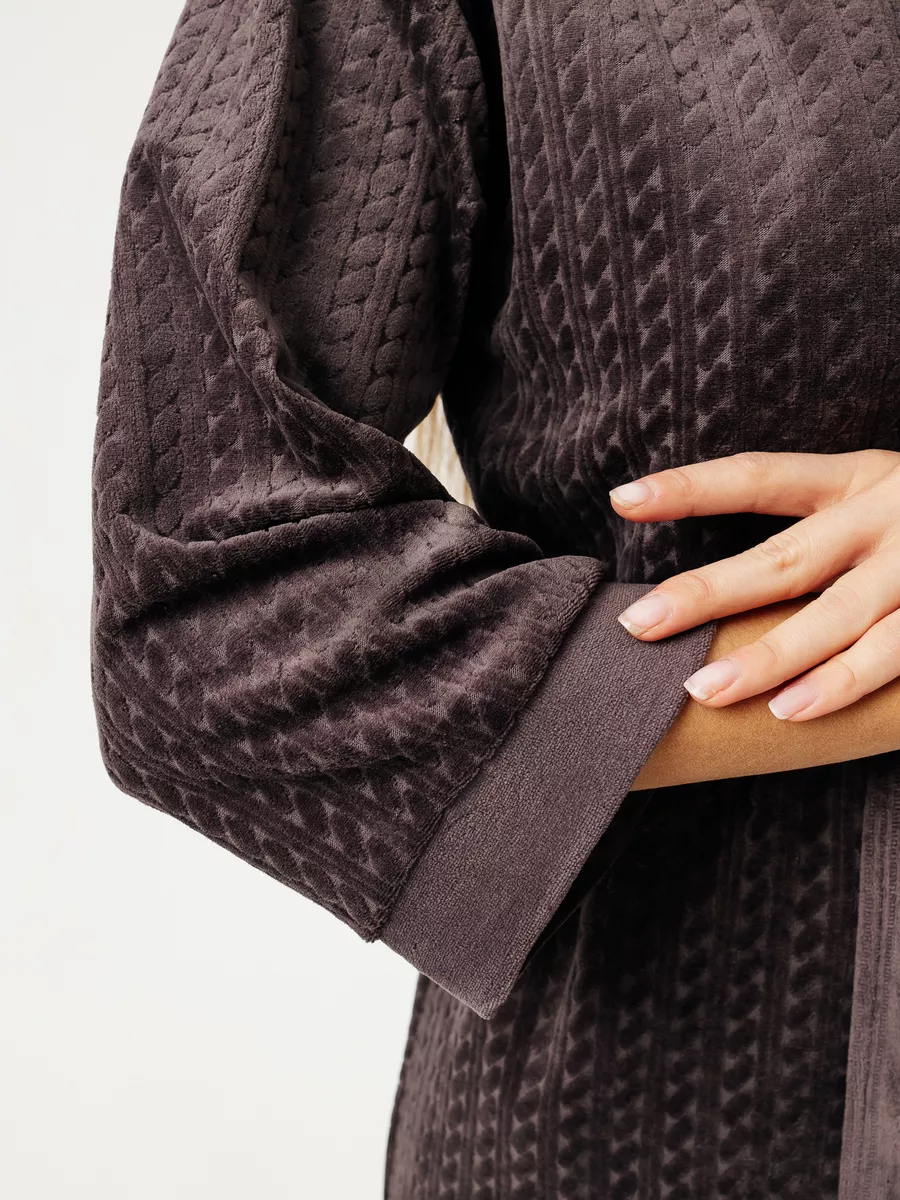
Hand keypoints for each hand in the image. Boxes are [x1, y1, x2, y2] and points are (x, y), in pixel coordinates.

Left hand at [609, 449, 899, 720]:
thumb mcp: (878, 503)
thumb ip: (821, 531)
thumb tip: (723, 583)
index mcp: (854, 480)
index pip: (760, 477)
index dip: (691, 488)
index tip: (622, 500)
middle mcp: (883, 516)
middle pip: (784, 558)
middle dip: (707, 593)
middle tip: (637, 624)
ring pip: (834, 616)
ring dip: (766, 658)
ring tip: (702, 689)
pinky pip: (889, 654)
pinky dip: (838, 684)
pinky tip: (786, 710)